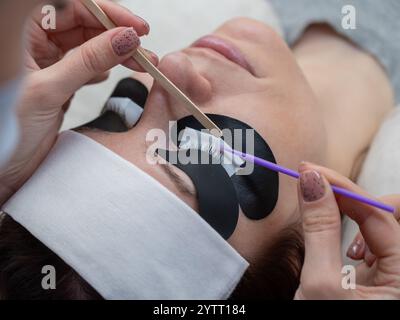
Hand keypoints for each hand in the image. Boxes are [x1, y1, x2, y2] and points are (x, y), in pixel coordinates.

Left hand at [0, 0, 157, 203]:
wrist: (3, 167)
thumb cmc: (6, 129)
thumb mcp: (49, 90)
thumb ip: (88, 62)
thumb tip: (125, 40)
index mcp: (20, 32)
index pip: (71, 7)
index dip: (107, 13)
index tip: (136, 27)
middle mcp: (33, 43)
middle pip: (84, 24)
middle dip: (116, 34)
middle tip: (144, 50)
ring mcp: (47, 62)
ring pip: (88, 46)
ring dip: (115, 53)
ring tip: (139, 64)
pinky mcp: (58, 82)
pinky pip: (85, 66)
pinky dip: (102, 70)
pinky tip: (110, 75)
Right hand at [295, 162, 399, 299]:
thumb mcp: (320, 282)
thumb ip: (319, 230)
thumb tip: (312, 182)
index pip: (378, 213)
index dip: (341, 186)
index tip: (309, 171)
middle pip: (390, 213)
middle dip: (354, 199)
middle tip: (318, 190)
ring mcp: (392, 276)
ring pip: (382, 226)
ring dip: (355, 217)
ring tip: (329, 224)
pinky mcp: (377, 280)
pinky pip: (374, 243)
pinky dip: (354, 234)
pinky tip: (344, 249)